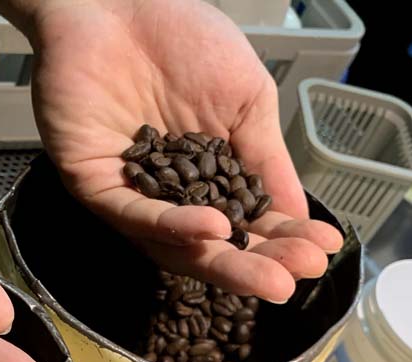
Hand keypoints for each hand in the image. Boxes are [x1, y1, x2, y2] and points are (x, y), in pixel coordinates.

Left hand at [12, 0, 343, 302]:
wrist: (120, 4)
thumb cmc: (182, 42)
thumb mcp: (246, 102)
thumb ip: (266, 159)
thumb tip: (296, 217)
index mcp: (209, 178)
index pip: (246, 222)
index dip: (281, 240)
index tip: (319, 253)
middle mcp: (169, 195)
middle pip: (208, 245)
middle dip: (251, 265)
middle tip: (289, 282)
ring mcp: (130, 194)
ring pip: (171, 242)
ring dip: (218, 258)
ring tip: (263, 273)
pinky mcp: (94, 184)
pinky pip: (133, 214)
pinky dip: (172, 224)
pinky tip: (213, 227)